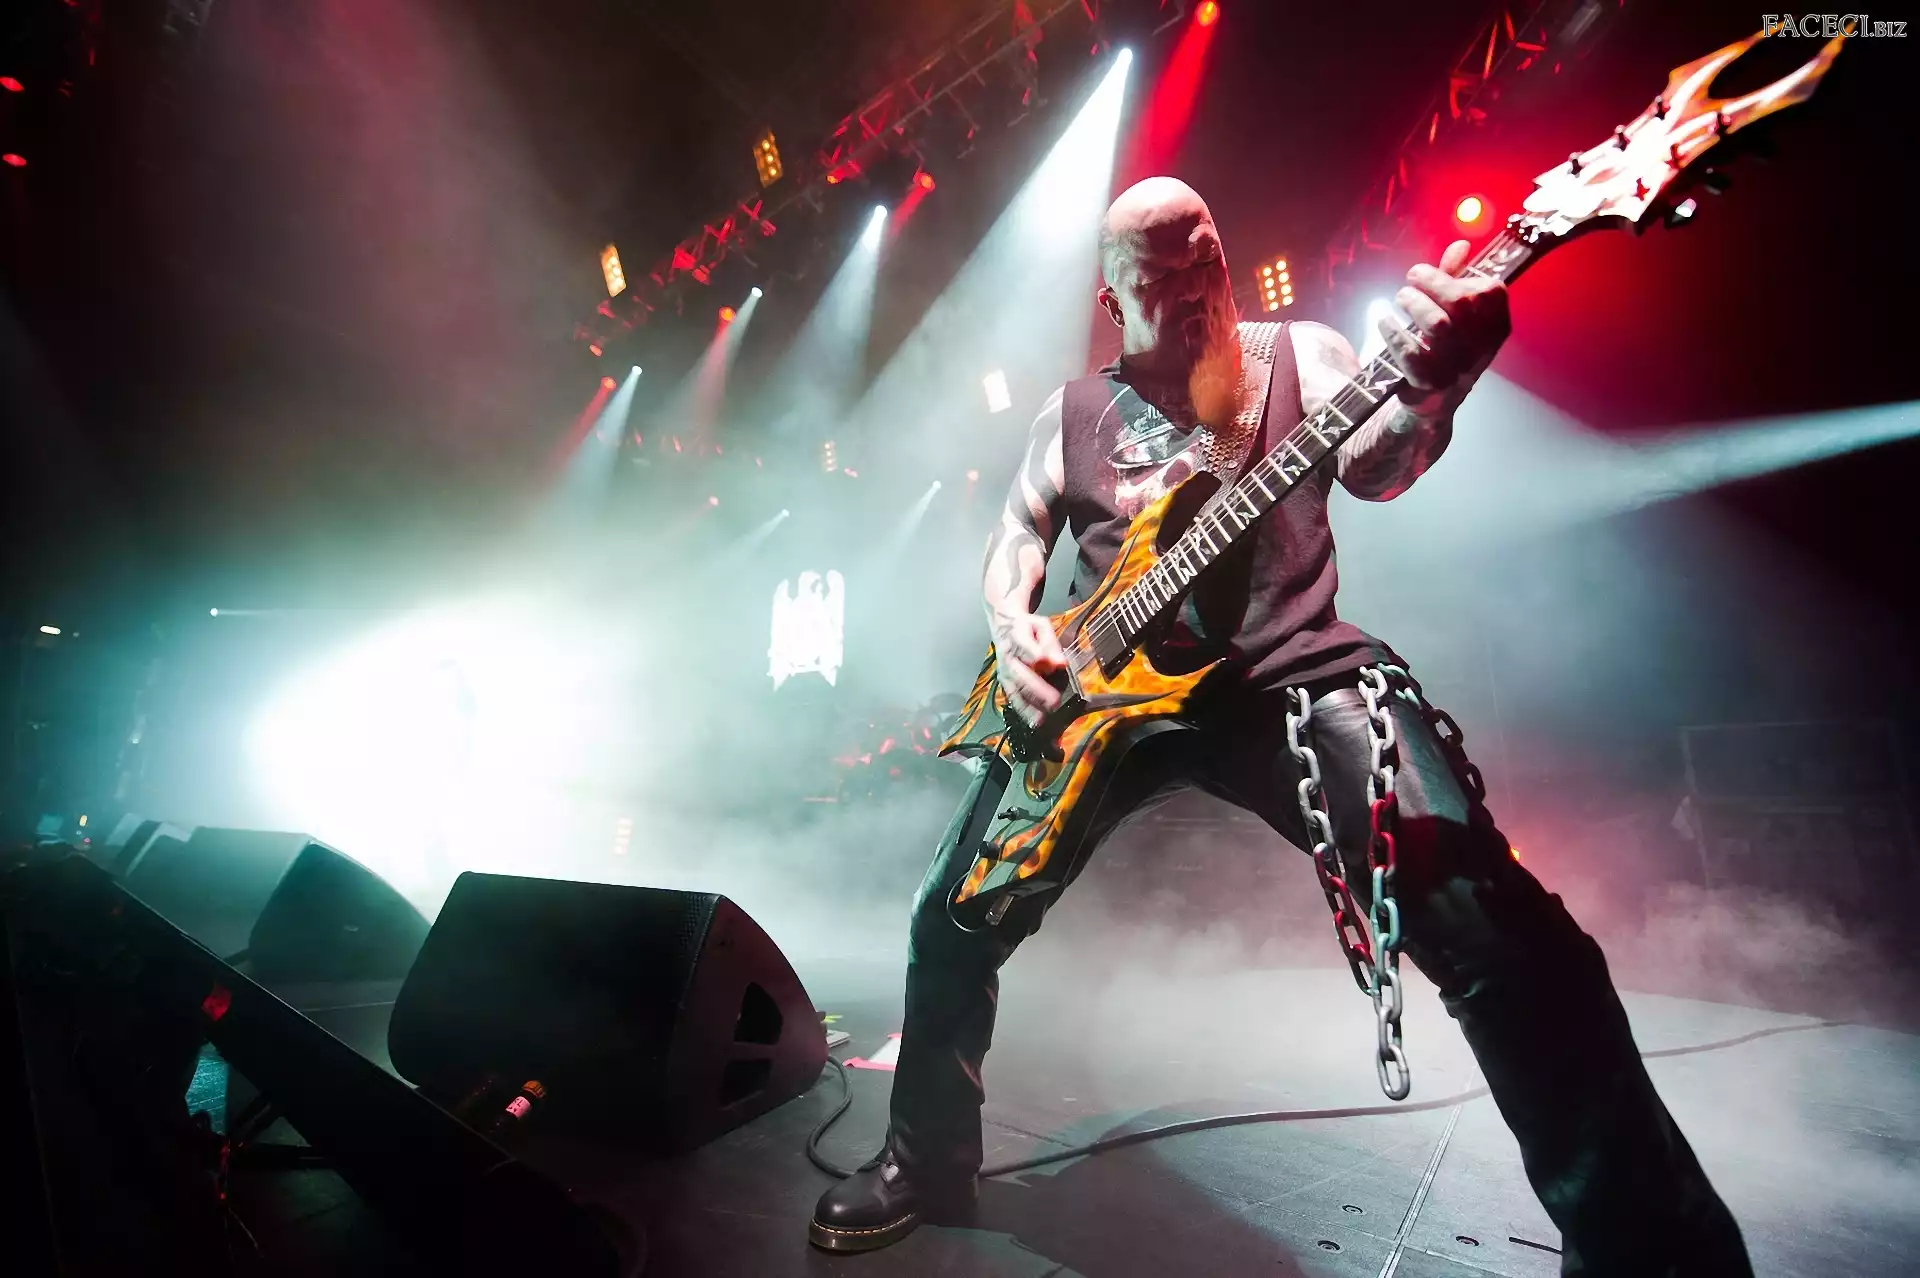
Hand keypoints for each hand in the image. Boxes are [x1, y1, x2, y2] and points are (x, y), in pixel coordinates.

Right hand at [990, 610, 1067, 727]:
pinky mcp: (1005, 682)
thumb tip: (1059, 663)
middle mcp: (1007, 656)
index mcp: (1016, 636)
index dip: (1035, 654)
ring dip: (1028, 706)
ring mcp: (1004, 671)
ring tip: (1042, 719)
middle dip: (1036, 689)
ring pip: (1014, 690)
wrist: (1003, 626)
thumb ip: (1050, 644)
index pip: (1023, 645)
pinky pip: (1013, 698)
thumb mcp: (1041, 626)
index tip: (1049, 664)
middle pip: (1019, 674)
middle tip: (1053, 701)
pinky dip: (1023, 711)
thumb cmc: (1026, 627)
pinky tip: (1033, 721)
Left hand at [1379, 239, 1510, 409]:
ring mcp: (1458, 368)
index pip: (1490, 290)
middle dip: (1430, 283)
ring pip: (1438, 325)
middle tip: (1409, 282)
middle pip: (1461, 302)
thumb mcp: (1456, 312)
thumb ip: (1457, 277)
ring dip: (1413, 304)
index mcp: (1496, 326)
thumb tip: (1461, 245)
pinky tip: (1385, 323)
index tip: (1427, 273)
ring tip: (1400, 299)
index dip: (1455, 275)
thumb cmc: (1445, 346)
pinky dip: (1394, 333)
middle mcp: (1483, 348)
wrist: (1433, 400)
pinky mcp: (1431, 384)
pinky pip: (1411, 352)